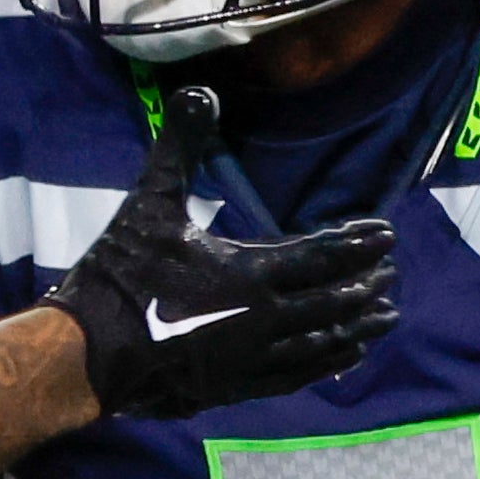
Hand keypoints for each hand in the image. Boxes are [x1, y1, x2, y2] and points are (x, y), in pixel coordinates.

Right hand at [44, 86, 399, 416]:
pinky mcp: (237, 386)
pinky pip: (298, 376)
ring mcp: (253, 358)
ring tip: (387, 318)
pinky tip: (344, 358)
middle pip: (333, 300)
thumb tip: (198, 92)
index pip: (321, 255)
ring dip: (359, 327)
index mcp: (249, 274)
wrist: (88, 354)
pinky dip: (329, 363)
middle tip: (391, 272)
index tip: (387, 234)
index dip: (358, 243)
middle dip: (366, 284)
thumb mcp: (148, 205)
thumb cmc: (120, 277)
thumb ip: (179, 149)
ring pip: (324, 343)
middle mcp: (264, 320)